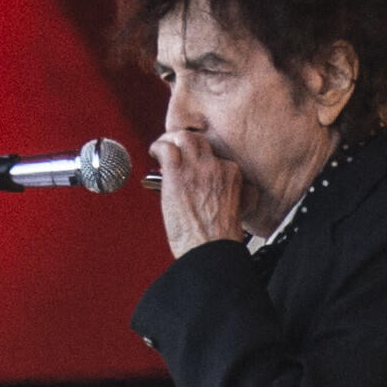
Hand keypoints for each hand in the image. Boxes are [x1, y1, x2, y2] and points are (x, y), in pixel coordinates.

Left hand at [150, 130, 242, 257]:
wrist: (210, 247)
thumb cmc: (217, 239)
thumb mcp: (232, 210)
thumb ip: (224, 195)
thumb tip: (208, 193)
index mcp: (230, 175)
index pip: (214, 155)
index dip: (198, 159)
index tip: (191, 166)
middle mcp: (216, 166)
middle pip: (200, 141)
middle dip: (185, 142)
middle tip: (174, 149)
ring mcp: (197, 167)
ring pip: (184, 138)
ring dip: (171, 140)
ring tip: (161, 148)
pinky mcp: (179, 172)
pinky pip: (166, 147)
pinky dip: (157, 146)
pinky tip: (154, 152)